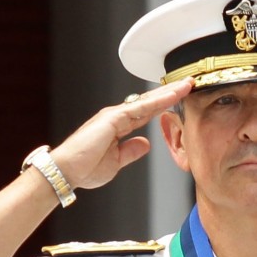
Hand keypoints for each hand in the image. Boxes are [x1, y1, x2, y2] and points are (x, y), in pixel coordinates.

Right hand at [49, 78, 193, 189]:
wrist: (67, 171)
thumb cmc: (85, 168)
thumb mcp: (117, 161)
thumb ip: (131, 151)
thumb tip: (146, 144)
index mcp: (119, 126)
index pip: (147, 113)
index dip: (164, 105)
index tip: (180, 99)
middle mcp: (117, 117)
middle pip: (150, 102)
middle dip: (170, 93)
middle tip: (189, 84)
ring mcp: (115, 115)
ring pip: (148, 101)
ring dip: (168, 92)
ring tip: (187, 85)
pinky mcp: (112, 118)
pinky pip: (140, 108)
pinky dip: (157, 100)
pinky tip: (172, 95)